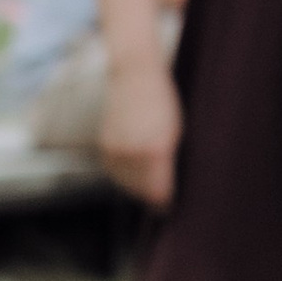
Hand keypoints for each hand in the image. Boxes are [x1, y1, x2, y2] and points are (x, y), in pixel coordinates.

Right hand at [98, 58, 180, 206]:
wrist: (135, 76)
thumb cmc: (163, 100)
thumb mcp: (176, 132)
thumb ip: (170, 162)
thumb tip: (167, 188)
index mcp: (156, 151)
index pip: (158, 193)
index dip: (165, 201)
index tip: (169, 204)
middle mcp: (133, 154)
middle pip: (141, 192)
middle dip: (151, 194)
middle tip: (161, 193)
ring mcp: (116, 152)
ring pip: (127, 184)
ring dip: (138, 185)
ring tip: (149, 177)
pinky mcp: (105, 148)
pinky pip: (116, 172)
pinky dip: (125, 173)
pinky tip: (135, 163)